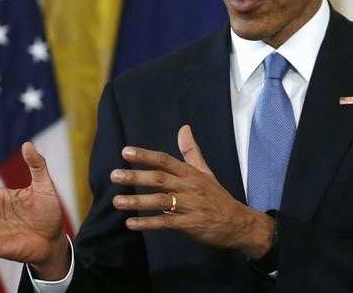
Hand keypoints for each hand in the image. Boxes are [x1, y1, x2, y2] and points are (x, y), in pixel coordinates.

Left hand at [111, 125, 273, 259]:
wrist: (238, 222)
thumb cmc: (217, 196)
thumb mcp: (206, 171)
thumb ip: (191, 151)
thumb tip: (184, 128)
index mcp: (190, 173)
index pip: (165, 160)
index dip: (145, 156)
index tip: (126, 152)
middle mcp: (188, 187)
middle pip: (160, 179)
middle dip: (136, 177)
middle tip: (114, 175)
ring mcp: (189, 206)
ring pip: (160, 201)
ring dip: (138, 201)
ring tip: (117, 202)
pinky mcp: (190, 224)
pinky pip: (166, 223)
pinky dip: (148, 223)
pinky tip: (131, 223)